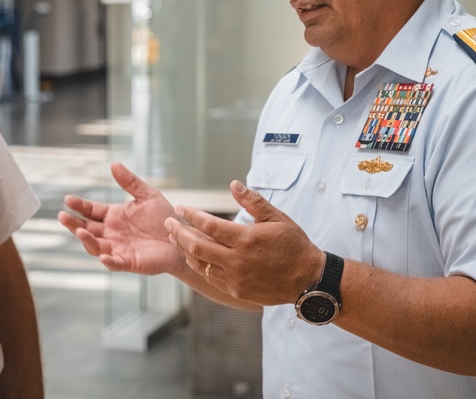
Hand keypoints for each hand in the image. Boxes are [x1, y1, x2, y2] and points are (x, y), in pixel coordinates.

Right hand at [58, 163, 185, 275]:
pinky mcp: (129, 262)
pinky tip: (104, 256)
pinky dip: (108, 261)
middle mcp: (111, 233)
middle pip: (87, 229)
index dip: (79, 206)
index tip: (68, 200)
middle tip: (63, 216)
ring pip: (95, 246)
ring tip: (81, 231)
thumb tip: (114, 164)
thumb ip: (130, 182)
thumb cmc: (164, 217)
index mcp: (113, 216)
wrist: (182, 237)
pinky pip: (115, 263)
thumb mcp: (147, 195)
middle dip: (73, 223)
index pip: (90, 211)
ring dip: (87, 240)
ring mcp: (118, 248)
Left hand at [165, 180, 324, 305]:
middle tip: (168, 223)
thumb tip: (233, 184)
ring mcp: (235, 279)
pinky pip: (210, 277)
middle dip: (178, 232)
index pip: (209, 225)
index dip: (191, 216)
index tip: (180, 209)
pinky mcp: (236, 291)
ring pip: (199, 263)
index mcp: (246, 239)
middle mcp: (237, 261)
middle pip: (197, 245)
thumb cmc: (293, 245)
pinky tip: (193, 255)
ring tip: (175, 238)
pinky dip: (198, 264)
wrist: (308, 280)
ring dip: (184, 249)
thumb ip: (253, 201)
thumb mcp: (277, 218)